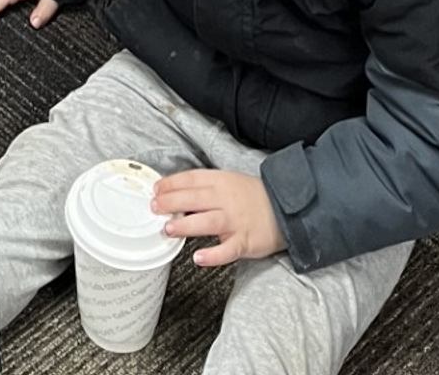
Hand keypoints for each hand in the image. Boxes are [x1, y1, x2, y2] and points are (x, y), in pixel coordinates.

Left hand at [154, 169, 284, 269]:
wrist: (285, 209)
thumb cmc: (251, 197)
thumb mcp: (228, 183)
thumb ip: (205, 189)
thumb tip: (175, 196)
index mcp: (221, 181)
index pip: (191, 179)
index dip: (171, 184)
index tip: (156, 190)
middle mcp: (226, 199)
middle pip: (195, 199)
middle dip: (172, 202)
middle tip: (154, 207)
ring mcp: (236, 220)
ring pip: (208, 222)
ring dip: (186, 225)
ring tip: (169, 229)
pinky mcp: (245, 241)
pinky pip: (228, 249)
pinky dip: (213, 255)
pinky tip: (199, 258)